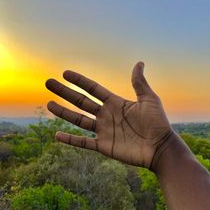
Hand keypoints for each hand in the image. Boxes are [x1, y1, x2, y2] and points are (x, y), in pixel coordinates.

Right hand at [46, 62, 172, 168]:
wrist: (160, 147)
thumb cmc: (157, 122)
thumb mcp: (149, 99)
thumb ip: (139, 82)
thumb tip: (139, 62)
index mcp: (115, 103)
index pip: (93, 89)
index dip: (80, 81)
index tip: (65, 73)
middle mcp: (106, 115)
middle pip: (81, 102)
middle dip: (65, 93)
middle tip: (49, 83)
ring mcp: (104, 131)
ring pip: (79, 120)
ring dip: (64, 113)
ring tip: (49, 104)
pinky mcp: (104, 145)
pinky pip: (83, 142)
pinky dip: (70, 139)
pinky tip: (57, 135)